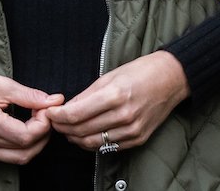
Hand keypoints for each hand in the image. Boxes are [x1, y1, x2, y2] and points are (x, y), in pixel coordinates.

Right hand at [0, 64, 63, 164]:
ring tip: (35, 123)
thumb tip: (55, 101)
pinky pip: (8, 157)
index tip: (46, 109)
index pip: (26, 136)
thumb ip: (30, 96)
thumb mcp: (2, 84)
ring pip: (19, 158)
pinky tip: (22, 130)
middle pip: (25, 151)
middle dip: (42, 135)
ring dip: (34, 143)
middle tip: (43, 115)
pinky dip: (21, 147)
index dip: (43, 125)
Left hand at [45, 50, 189, 152]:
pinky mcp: (139, 139)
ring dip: (75, 138)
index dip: (58, 116)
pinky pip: (109, 146)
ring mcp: (133, 130)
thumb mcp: (108, 76)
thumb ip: (86, 95)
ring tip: (66, 129)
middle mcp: (124, 116)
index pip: (76, 114)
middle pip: (82, 130)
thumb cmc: (138, 72)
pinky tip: (85, 134)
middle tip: (53, 122)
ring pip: (94, 143)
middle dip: (63, 128)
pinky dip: (93, 143)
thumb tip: (65, 108)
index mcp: (114, 95)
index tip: (49, 113)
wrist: (170, 79)